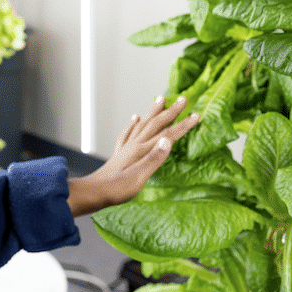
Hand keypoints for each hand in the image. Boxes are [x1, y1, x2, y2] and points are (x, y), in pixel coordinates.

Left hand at [66, 96, 198, 215]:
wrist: (95, 192)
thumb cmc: (118, 189)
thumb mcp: (139, 177)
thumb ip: (153, 159)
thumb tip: (167, 140)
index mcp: (142, 150)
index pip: (167, 134)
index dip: (183, 125)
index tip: (197, 114)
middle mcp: (134, 145)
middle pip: (155, 124)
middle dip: (171, 111)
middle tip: (182, 99)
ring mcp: (126, 148)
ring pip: (142, 124)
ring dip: (153, 112)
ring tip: (160, 99)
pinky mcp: (120, 153)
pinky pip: (128, 133)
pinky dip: (133, 124)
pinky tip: (135, 118)